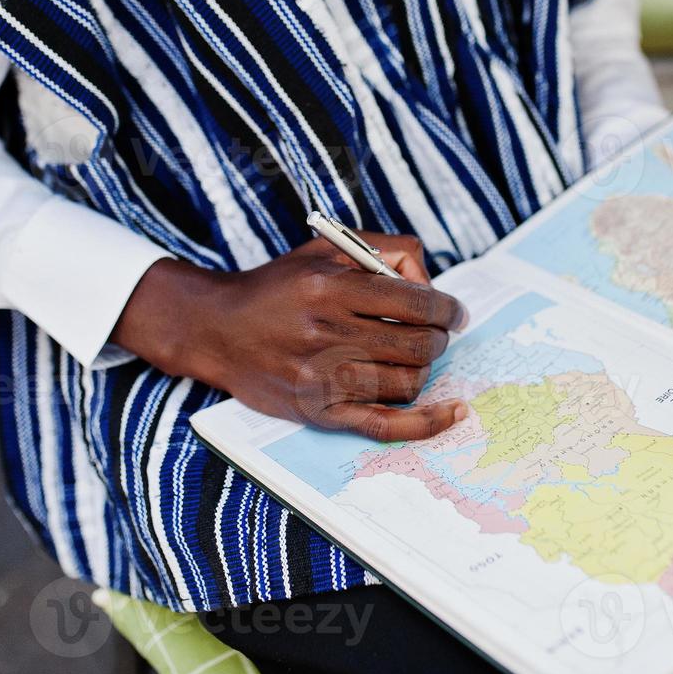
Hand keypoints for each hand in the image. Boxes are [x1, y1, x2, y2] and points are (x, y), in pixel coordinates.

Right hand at [112, 233, 470, 440]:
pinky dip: (425, 423)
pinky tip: (450, 413)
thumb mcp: (325, 249)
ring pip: (408, 381)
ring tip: (412, 356)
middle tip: (434, 333)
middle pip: (418, 344)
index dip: (447, 308)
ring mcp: (322, 378)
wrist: (218, 329)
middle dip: (438, 337)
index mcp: (330, 288)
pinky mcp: (317, 411)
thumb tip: (429, 281)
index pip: (415, 302)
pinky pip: (384, 424)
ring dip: (423, 368)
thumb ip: (383, 250)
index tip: (455, 312)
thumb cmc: (278, 287)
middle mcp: (326, 334)